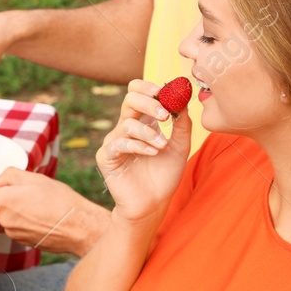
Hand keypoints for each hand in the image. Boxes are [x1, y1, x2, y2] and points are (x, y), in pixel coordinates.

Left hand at [0, 168, 110, 254]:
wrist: (81, 228)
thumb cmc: (61, 201)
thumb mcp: (34, 178)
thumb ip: (8, 176)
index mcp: (3, 202)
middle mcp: (4, 220)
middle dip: (7, 198)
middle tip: (30, 193)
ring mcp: (13, 233)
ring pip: (7, 215)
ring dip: (18, 209)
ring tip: (42, 205)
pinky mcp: (22, 241)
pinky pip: (17, 225)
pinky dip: (26, 219)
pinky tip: (44, 216)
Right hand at [95, 80, 191, 222]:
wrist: (154, 203)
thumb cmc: (165, 175)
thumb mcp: (180, 147)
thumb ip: (182, 124)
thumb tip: (184, 99)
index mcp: (142, 121)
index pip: (137, 92)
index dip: (149, 87)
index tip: (166, 91)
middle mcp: (126, 127)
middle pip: (130, 100)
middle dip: (149, 104)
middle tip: (165, 115)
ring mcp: (114, 141)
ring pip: (127, 123)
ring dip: (148, 132)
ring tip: (162, 146)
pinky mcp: (106, 157)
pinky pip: (119, 144)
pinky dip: (138, 146)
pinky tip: (152, 153)